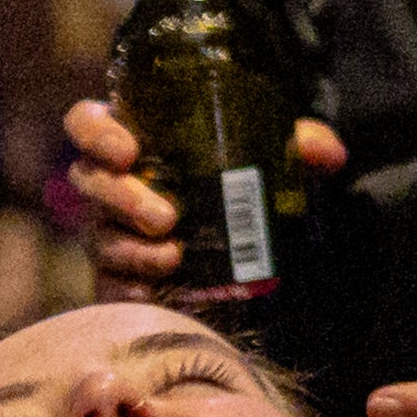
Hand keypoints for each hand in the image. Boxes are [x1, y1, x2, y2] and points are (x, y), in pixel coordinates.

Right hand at [58, 91, 351, 292]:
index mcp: (135, 139)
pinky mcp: (115, 277)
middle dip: (122, 197)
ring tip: (173, 258)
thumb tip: (329, 153)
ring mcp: (108, 231)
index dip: (96, 132)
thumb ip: (297, 147)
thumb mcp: (270, 161)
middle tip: (166, 217)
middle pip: (88, 179)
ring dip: (133, 249)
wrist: (240, 254)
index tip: (127, 150)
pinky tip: (154, 294)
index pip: (87, 122)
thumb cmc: (239, 187)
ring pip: (100, 235)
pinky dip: (130, 288)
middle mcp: (112, 183)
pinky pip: (108, 284)